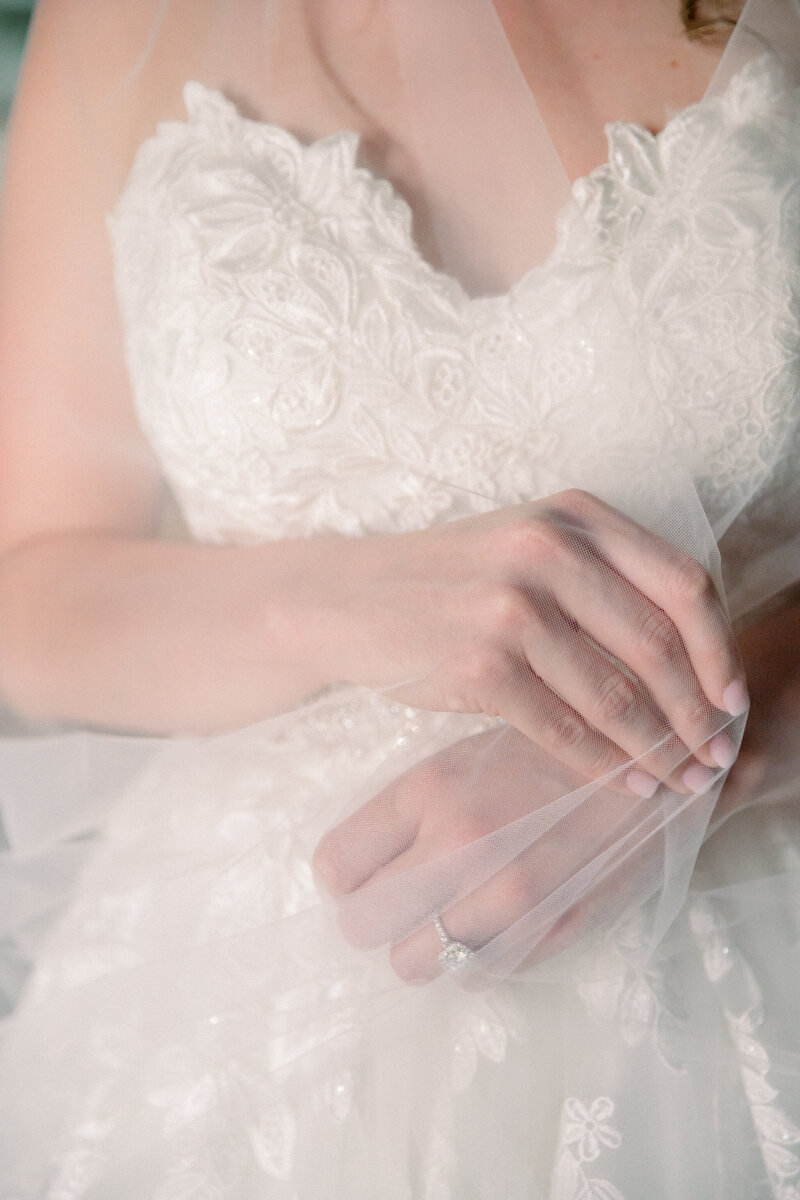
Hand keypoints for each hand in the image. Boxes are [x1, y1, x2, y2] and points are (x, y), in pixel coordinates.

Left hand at [313, 724, 714, 981]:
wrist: (652, 761)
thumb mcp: (468, 756)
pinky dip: (479, 960)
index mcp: (429, 789)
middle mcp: (457, 843)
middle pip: (361, 925)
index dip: (345, 880)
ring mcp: (504, 894)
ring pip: (413, 965)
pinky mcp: (548, 929)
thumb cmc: (551, 753)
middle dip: (375, 921)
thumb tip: (359, 867)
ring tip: (452, 919)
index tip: (364, 877)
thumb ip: (411, 809)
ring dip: (424, 949)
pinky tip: (499, 924)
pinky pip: (478, 975)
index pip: (336, 864)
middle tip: (402, 906)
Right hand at [320, 489, 745, 794]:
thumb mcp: (527, 548)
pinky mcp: (481, 663)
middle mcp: (549, 551)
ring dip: (660, 748)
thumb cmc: (449, 582)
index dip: (720, 649)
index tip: (733, 698)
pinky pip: (564, 729)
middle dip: (700, 712)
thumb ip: (602, 581)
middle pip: (660, 643)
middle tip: (718, 754)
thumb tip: (689, 663)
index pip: (683, 583)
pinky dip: (605, 764)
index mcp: (575, 517)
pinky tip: (627, 784)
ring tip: (682, 780)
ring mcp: (513, 606)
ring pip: (617, 694)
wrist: (347, 601)